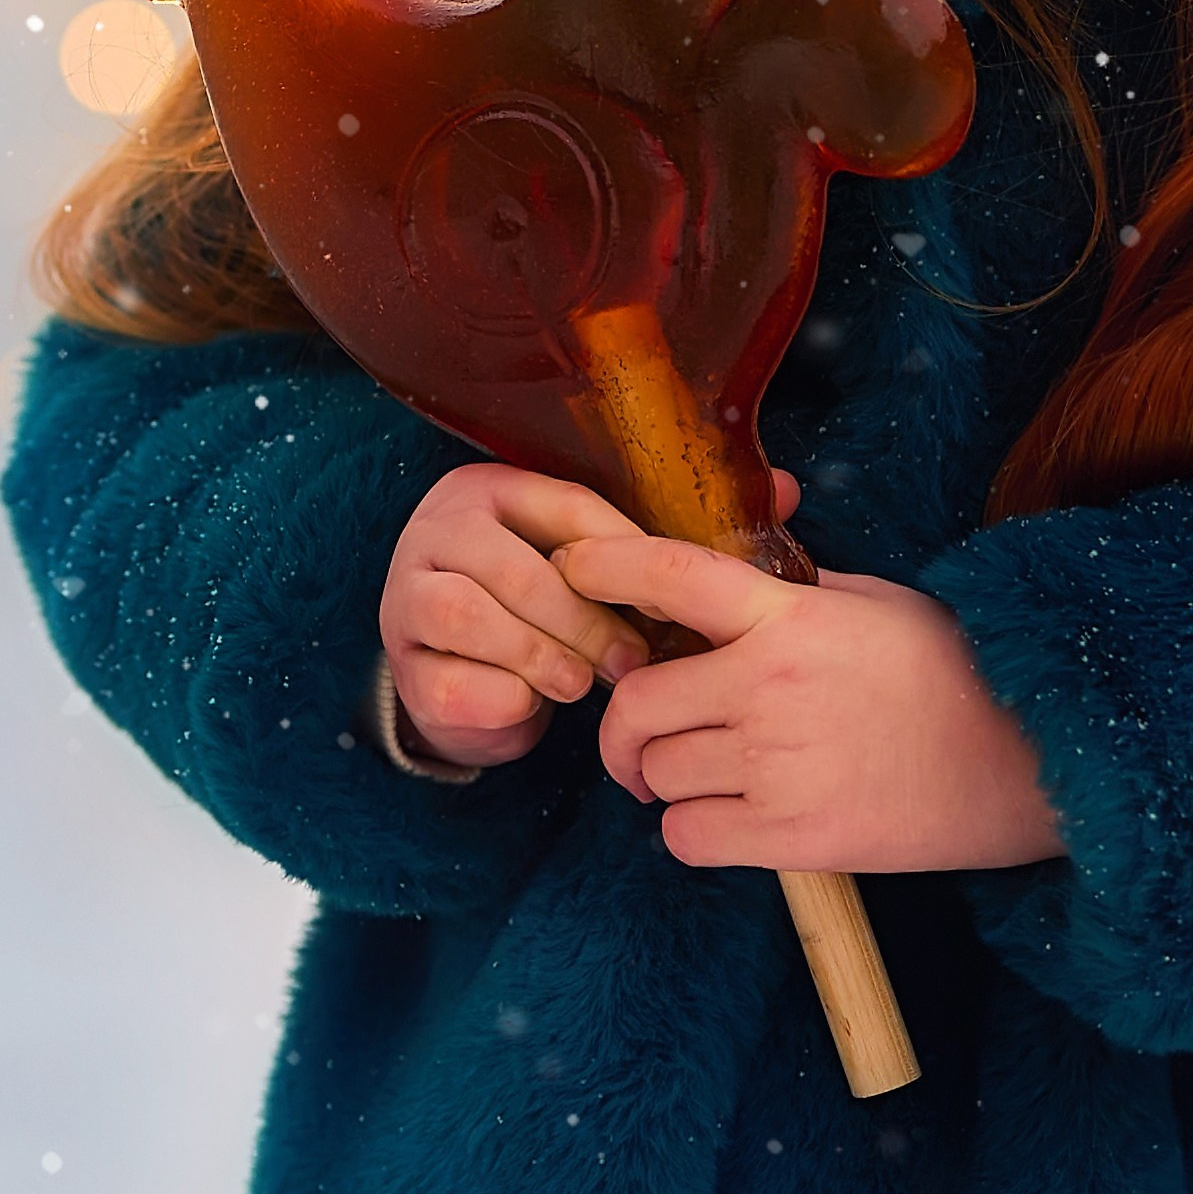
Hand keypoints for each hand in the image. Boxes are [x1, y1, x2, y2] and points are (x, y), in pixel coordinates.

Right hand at [378, 463, 802, 770]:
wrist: (479, 677)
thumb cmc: (560, 607)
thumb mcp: (610, 564)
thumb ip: (684, 531)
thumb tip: (790, 492)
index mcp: (500, 485)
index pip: (572, 510)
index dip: (627, 560)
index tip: (667, 610)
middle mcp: (445, 524)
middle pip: (518, 567)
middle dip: (583, 623)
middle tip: (630, 665)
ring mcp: (409, 591)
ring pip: (469, 615)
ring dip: (537, 656)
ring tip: (580, 685)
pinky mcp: (402, 663)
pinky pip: (446, 680)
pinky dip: (499, 699)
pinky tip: (534, 708)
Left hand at [553, 531, 1065, 874]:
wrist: (1024, 757)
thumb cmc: (951, 668)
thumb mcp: (873, 602)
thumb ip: (793, 589)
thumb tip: (737, 567)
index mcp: (790, 617)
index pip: (674, 576)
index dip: (609, 565)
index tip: (572, 566)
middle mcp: (769, 686)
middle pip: (637, 704)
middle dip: (622, 726)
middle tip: (636, 737)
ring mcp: (778, 765)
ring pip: (657, 776)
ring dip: (663, 778)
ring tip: (704, 775)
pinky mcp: (794, 836)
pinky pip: (689, 837)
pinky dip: (691, 830)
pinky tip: (726, 816)